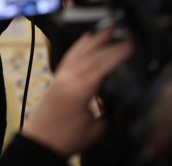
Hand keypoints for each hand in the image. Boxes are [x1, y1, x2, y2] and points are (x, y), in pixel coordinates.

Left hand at [21, 28, 133, 156]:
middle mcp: (69, 77)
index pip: (101, 64)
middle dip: (108, 43)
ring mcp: (61, 76)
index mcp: (80, 88)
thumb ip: (108, 112)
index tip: (130, 45)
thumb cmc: (66, 137)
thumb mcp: (96, 129)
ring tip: (106, 30)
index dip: (117, 53)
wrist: (41, 140)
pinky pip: (69, 56)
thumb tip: (116, 101)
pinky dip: (78, 46)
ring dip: (93, 40)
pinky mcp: (57, 78)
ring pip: (78, 52)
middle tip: (124, 35)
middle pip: (91, 54)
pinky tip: (84, 40)